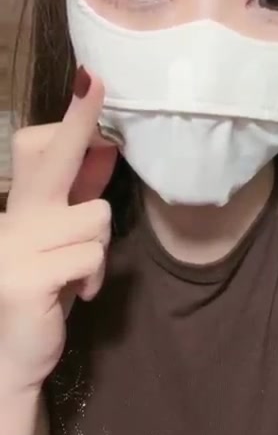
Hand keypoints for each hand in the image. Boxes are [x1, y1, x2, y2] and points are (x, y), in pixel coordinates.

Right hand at [0, 68, 116, 392]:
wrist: (15, 354)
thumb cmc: (46, 290)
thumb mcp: (64, 240)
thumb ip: (80, 196)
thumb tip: (106, 147)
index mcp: (23, 205)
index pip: (39, 148)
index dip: (70, 121)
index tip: (89, 80)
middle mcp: (14, 217)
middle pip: (53, 160)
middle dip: (78, 121)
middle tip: (94, 81)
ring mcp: (15, 245)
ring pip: (95, 217)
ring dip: (100, 247)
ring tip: (81, 273)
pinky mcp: (27, 276)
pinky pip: (91, 255)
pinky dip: (95, 276)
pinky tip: (79, 293)